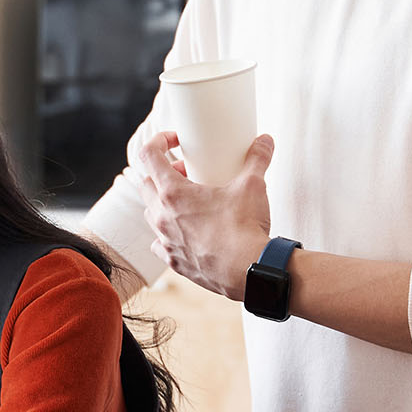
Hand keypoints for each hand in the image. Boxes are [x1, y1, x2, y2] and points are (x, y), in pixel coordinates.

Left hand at [132, 126, 274, 300]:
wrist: (250, 271)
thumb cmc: (245, 229)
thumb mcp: (253, 186)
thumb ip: (257, 159)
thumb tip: (264, 141)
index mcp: (174, 193)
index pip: (149, 156)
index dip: (159, 141)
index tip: (174, 141)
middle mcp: (162, 217)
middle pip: (147, 184)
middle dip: (164, 173)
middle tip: (188, 173)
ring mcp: (166, 241)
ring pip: (151, 214)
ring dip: (163, 203)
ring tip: (188, 201)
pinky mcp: (174, 262)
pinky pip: (159, 244)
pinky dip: (167, 234)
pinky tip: (185, 232)